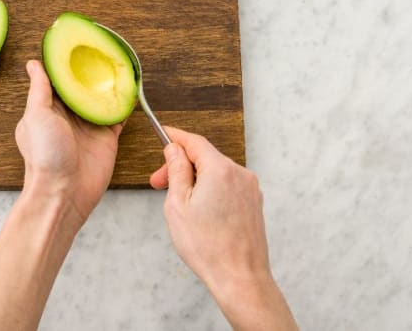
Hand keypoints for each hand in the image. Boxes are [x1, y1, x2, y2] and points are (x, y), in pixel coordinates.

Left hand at [15, 60, 122, 225]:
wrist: (64, 192)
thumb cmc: (44, 157)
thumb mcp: (36, 115)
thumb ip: (40, 89)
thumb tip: (33, 64)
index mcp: (47, 109)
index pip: (57, 81)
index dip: (65, 65)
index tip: (74, 45)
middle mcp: (68, 116)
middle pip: (81, 88)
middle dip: (89, 72)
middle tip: (101, 49)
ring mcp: (88, 127)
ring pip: (100, 99)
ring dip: (108, 85)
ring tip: (118, 63)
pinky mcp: (107, 138)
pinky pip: (117, 116)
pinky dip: (124, 103)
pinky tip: (130, 88)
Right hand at [150, 127, 297, 330]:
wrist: (240, 278)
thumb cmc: (208, 247)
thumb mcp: (178, 205)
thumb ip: (177, 171)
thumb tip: (175, 150)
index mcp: (220, 170)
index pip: (194, 141)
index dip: (175, 137)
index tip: (163, 134)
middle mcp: (239, 174)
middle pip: (205, 157)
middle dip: (180, 166)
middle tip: (158, 183)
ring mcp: (250, 189)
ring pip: (215, 172)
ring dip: (194, 179)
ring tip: (177, 202)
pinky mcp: (253, 202)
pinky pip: (227, 185)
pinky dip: (210, 189)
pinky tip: (198, 209)